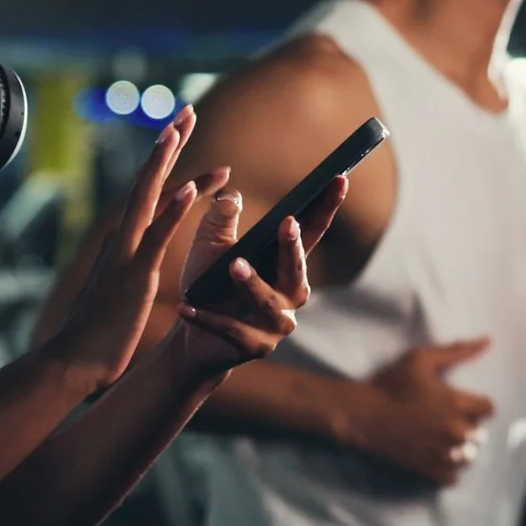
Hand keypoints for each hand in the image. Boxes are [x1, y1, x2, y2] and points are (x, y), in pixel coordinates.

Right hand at [40, 108, 207, 391]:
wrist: (74, 361)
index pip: (149, 192)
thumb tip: (138, 264)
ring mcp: (127, 254)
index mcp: (123, 243)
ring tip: (181, 129)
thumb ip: (131, 272)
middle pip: (147, 181)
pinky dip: (173, 211)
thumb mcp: (122, 293)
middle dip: (168, 144)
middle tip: (186, 110)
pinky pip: (157, 237)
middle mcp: (122, 239)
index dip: (166, 161)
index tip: (182, 131)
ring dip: (167, 162)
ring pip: (149, 198)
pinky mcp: (135, 276)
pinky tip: (190, 191)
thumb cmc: (99, 335)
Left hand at [166, 170, 346, 376]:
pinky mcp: (256, 347)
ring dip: (252, 283)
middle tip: (287, 222)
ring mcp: (276, 324)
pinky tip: (187, 306)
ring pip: (269, 302)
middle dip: (293, 247)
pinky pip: (234, 330)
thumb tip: (230, 195)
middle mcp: (290, 294)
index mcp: (285, 264)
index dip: (326, 206)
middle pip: (296, 269)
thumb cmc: (208, 284)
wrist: (193, 335)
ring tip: (233, 265)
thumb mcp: (208, 246)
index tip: (338, 179)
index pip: (311, 232)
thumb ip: (220, 220)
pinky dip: (209, 317)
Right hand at [343, 339, 497, 484]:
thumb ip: (458, 351)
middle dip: (467, 425)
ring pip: (468, 455)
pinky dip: (450, 468)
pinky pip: (454, 476)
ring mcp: (442, 452)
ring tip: (442, 438)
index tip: (461, 402)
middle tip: (446, 418)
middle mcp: (455, 430)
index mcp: (457, 403)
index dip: (477, 403)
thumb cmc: (392, 384)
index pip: (489, 409)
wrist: (363, 414)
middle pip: (479, 433)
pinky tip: (438, 455)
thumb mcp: (422, 359)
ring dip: (460, 447)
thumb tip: (488, 341)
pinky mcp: (429, 468)